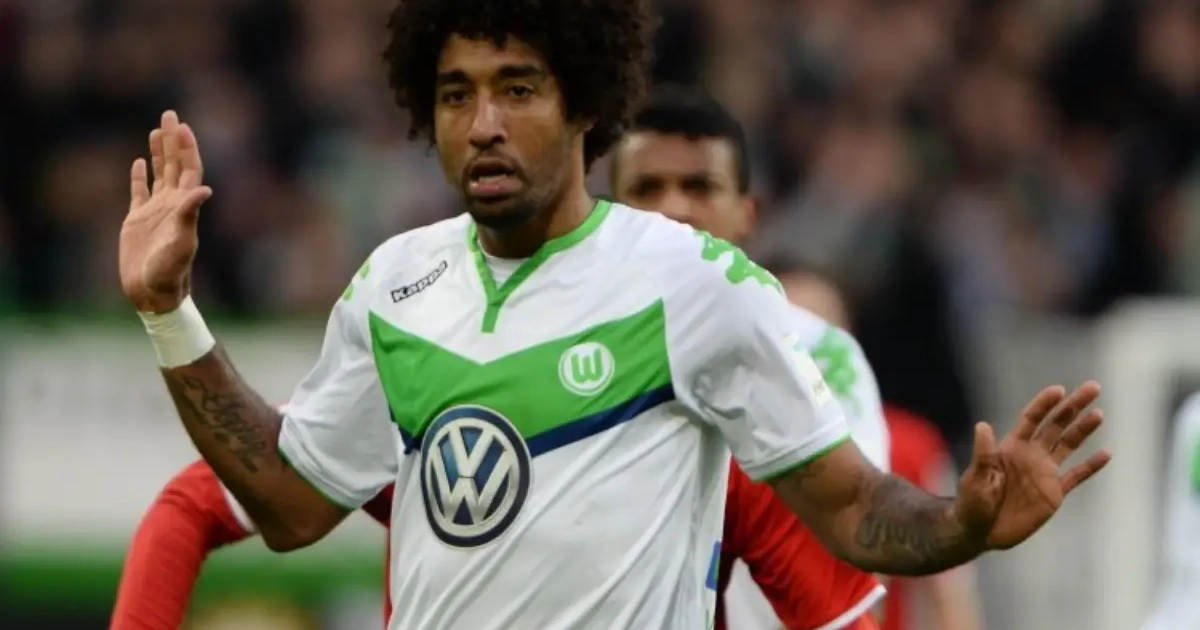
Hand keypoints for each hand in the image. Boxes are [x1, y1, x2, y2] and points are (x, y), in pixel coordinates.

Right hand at [119, 111, 212, 313]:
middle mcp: (172, 205)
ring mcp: (155, 211)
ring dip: (159, 152)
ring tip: (156, 129)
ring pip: (159, 174)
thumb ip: (190, 215)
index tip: (182, 126)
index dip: (187, 148)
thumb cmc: (170, 272)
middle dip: (173, 140)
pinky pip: (139, 192)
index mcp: (184, 207)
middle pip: (174, 165)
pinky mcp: (137, 220)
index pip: (188, 169)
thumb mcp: (182, 242)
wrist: (153, 293)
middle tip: (170, 113)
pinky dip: (140, 176)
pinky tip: (140, 162)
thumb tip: (205, 189)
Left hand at [951, 381, 1111, 550]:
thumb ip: (984, 454)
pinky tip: (1107, 453)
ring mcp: (1044, 473)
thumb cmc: (972, 502)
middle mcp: (1031, 455)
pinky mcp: (1054, 493)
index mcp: (1012, 447)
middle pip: (1056, 425)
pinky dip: (1091, 466)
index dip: (1045, 404)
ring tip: (1099, 413)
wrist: (980, 531)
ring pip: (1069, 445)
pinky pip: (1076, 476)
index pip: (1031, 419)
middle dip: (1073, 406)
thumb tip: (982, 425)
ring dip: (1084, 429)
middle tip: (1093, 387)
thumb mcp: (976, 477)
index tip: (1059, 390)